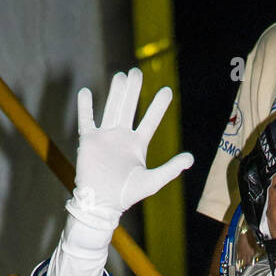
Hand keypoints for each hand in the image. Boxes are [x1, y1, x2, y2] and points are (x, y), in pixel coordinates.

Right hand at [68, 67, 193, 222]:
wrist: (101, 203)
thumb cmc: (127, 195)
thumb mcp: (152, 181)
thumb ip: (170, 168)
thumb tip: (190, 158)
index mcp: (137, 145)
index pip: (150, 120)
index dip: (158, 106)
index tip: (166, 90)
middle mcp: (122, 137)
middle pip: (129, 108)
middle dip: (133, 90)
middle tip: (136, 72)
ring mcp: (105, 137)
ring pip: (111, 108)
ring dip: (115, 92)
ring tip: (121, 75)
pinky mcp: (89, 141)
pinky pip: (87, 120)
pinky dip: (85, 107)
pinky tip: (86, 92)